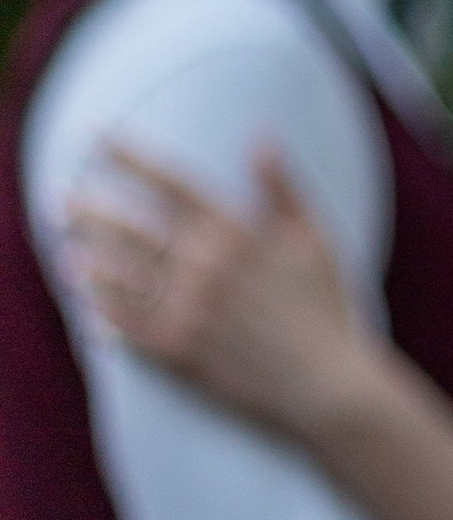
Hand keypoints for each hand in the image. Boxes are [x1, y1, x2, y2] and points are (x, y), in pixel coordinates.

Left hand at [61, 141, 379, 445]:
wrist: (325, 383)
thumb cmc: (327, 306)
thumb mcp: (314, 236)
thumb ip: (282, 186)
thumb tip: (260, 137)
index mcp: (233, 232)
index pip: (169, 182)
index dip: (130, 157)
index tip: (98, 139)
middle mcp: (201, 266)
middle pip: (131, 228)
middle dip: (92, 209)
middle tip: (59, 195)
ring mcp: (185, 310)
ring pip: (121, 276)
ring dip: (89, 257)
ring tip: (64, 245)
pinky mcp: (178, 351)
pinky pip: (129, 327)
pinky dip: (104, 315)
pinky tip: (87, 309)